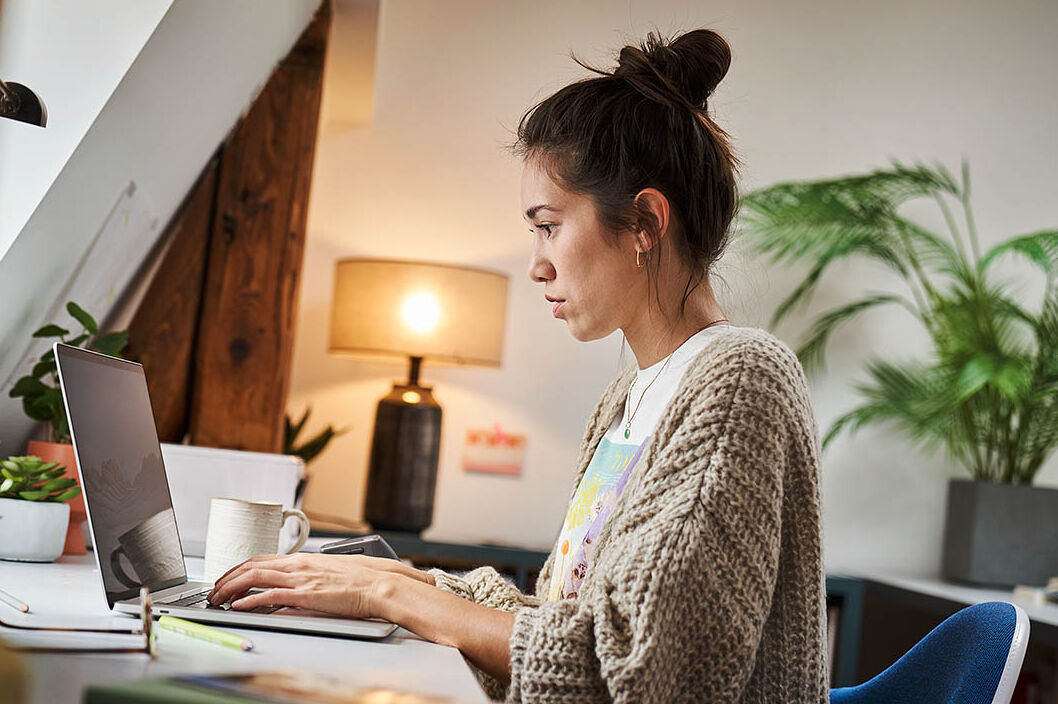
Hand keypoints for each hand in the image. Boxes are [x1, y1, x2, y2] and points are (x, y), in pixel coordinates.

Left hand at [207, 553, 399, 617]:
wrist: (378, 583)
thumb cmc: (360, 579)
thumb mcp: (328, 572)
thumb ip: (308, 576)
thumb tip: (295, 585)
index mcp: (302, 559)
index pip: (260, 560)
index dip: (238, 569)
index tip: (226, 578)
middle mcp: (297, 565)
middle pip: (251, 566)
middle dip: (227, 578)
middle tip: (214, 590)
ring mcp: (300, 579)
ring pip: (254, 578)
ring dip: (230, 588)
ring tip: (217, 598)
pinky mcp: (305, 595)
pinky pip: (270, 596)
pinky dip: (250, 601)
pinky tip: (238, 606)